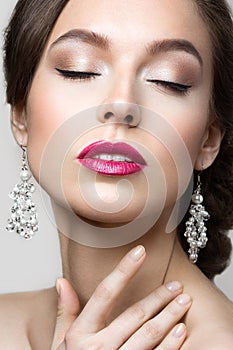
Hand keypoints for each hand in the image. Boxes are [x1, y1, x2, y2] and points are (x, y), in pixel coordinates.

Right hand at [52, 245, 191, 349]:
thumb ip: (65, 311)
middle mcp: (98, 349)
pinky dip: (170, 345)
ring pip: (148, 335)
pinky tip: (181, 331)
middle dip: (158, 297)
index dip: (124, 270)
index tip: (140, 251)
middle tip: (176, 284)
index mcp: (80, 334)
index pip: (105, 293)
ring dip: (169, 316)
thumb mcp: (62, 342)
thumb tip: (62, 281)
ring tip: (184, 301)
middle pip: (134, 314)